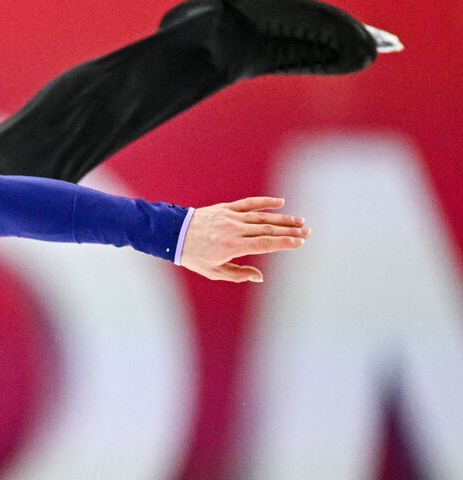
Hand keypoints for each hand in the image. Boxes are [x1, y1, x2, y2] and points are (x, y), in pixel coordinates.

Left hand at [178, 196, 308, 282]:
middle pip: (268, 230)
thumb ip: (238, 275)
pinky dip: (265, 202)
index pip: (265, 244)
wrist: (172, 233)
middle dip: (290, 231)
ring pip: (262, 216)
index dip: (285, 243)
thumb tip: (259, 277)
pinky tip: (280, 202)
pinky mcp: (225, 208)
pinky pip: (249, 204)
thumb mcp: (213, 271)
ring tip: (299, 221)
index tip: (300, 243)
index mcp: (232, 246)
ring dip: (283, 219)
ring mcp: (230, 217)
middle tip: (307, 232)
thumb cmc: (192, 256)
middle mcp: (234, 229)